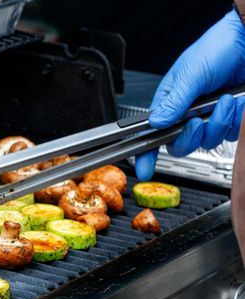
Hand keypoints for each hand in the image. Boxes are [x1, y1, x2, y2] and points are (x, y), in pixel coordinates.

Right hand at [135, 9, 244, 180]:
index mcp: (169, 102)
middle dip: (191, 136)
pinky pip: (229, 133)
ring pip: (207, 141)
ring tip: (225, 101)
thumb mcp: (190, 74)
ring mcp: (208, 117)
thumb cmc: (217, 48)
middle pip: (180, 144)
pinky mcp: (229, 118)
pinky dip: (234, 120)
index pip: (151, 133)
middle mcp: (187, 113)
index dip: (146, 153)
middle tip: (197, 122)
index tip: (144, 168)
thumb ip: (174, 102)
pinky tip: (236, 103)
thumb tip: (156, 123)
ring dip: (218, 123)